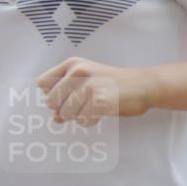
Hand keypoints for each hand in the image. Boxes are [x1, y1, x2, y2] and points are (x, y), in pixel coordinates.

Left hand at [37, 57, 153, 125]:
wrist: (144, 86)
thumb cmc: (115, 84)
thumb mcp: (89, 79)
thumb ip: (67, 94)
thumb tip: (55, 118)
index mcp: (73, 64)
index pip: (42, 83)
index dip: (52, 94)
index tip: (66, 98)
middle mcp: (78, 72)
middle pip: (51, 101)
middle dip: (64, 109)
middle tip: (83, 105)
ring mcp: (88, 87)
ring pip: (65, 113)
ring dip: (78, 116)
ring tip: (94, 108)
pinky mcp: (99, 102)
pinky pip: (82, 120)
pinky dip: (90, 121)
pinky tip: (101, 113)